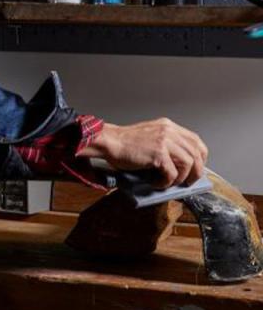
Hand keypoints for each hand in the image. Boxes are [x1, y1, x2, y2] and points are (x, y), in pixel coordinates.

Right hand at [77, 118, 208, 187]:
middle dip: (195, 172)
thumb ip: (166, 145)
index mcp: (168, 126)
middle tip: (187, 182)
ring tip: (168, 182)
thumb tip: (181, 166)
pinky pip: (172, 173)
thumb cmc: (124, 144)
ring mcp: (164, 141)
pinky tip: (155, 182)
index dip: (201, 158)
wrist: (109, 142)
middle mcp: (169, 131)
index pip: (196, 141)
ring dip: (180, 178)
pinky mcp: (158, 153)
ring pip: (188, 164)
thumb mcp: (150, 138)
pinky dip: (166, 182)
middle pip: (197, 153)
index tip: (196, 168)